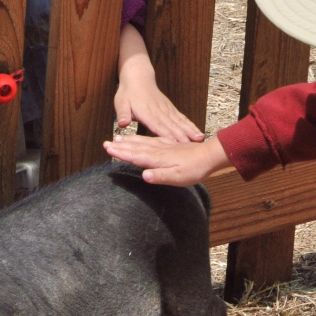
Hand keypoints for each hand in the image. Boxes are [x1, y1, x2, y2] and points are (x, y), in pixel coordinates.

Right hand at [103, 134, 231, 185]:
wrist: (209, 156)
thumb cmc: (194, 169)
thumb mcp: (178, 177)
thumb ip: (161, 176)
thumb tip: (144, 176)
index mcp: (158, 158)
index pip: (135, 156)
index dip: (121, 153)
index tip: (108, 149)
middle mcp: (158, 150)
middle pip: (135, 147)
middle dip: (120, 146)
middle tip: (106, 143)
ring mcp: (164, 146)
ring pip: (142, 142)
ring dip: (129, 141)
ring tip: (117, 138)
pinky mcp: (169, 144)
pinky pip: (151, 140)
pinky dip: (142, 139)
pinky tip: (140, 138)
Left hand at [116, 24, 203, 141]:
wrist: (138, 78)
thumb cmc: (127, 93)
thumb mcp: (120, 103)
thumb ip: (122, 114)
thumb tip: (122, 124)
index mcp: (147, 113)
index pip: (159, 126)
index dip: (168, 135)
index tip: (177, 144)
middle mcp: (160, 112)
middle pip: (173, 125)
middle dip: (183, 136)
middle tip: (194, 145)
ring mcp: (167, 109)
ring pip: (180, 121)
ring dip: (190, 130)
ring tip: (200, 138)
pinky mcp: (170, 108)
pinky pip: (181, 117)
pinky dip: (190, 124)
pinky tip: (197, 131)